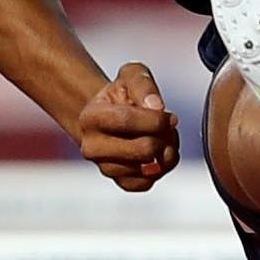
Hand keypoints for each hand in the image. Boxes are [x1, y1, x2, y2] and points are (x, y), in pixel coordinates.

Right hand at [75, 61, 179, 190]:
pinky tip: (159, 153)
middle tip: (166, 126)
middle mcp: (91, 147)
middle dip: (164, 136)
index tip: (169, 115)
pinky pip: (147, 183)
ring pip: (150, 168)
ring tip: (160, 136)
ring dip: (166, 151)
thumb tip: (156, 107)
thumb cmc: (123, 95)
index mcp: (90, 118)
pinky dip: (161, 168)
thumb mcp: (132, 76)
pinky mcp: (120, 182)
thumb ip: (144, 84)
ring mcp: (105, 167)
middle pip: (143, 149)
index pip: (127, 120)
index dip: (156, 119)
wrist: (111, 117)